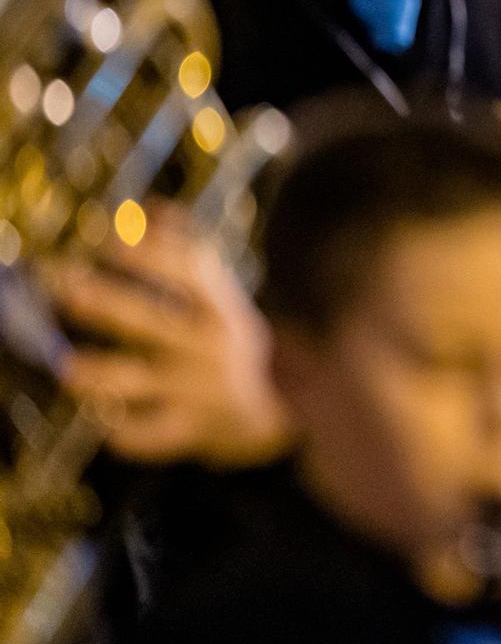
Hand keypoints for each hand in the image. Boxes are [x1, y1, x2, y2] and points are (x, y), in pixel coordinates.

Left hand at [46, 204, 287, 466]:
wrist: (289, 410)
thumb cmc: (241, 346)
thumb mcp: (223, 298)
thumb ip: (187, 252)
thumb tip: (148, 209)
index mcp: (222, 311)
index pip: (189, 275)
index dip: (151, 257)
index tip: (113, 241)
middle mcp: (209, 348)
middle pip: (153, 322)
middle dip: (107, 304)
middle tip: (67, 289)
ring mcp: (199, 390)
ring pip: (142, 381)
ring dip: (104, 373)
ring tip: (69, 368)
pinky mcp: (193, 429)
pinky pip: (152, 434)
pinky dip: (125, 432)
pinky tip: (103, 421)